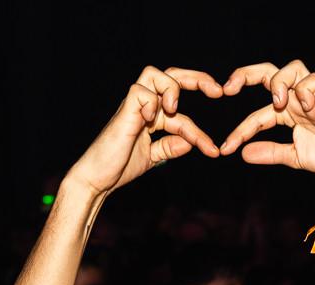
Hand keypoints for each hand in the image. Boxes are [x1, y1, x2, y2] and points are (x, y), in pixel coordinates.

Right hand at [66, 66, 221, 195]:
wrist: (97, 180)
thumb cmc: (119, 167)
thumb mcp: (152, 157)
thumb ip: (169, 147)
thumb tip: (190, 142)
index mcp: (151, 113)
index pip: (180, 99)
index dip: (200, 111)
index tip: (218, 117)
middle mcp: (143, 105)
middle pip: (170, 75)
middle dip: (196, 78)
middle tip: (217, 91)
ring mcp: (132, 107)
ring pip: (154, 74)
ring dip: (171, 88)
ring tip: (174, 110)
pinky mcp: (123, 113)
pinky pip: (139, 92)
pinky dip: (150, 103)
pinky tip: (150, 122)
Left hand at [219, 60, 314, 180]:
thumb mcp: (292, 156)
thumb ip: (270, 152)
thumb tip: (243, 154)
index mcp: (287, 112)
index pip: (256, 113)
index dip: (240, 130)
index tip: (227, 148)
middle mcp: (297, 100)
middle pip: (267, 72)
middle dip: (244, 74)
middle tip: (227, 89)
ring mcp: (311, 96)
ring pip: (290, 67)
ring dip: (277, 82)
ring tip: (276, 103)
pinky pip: (311, 80)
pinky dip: (303, 91)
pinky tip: (304, 108)